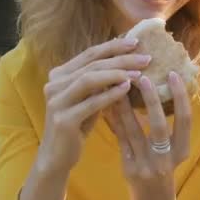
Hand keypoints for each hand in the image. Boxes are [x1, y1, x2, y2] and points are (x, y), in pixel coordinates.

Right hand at [38, 37, 149, 175]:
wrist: (58, 156)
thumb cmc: (78, 124)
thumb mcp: (89, 98)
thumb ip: (100, 80)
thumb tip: (128, 60)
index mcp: (60, 74)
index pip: (90, 53)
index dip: (114, 46)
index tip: (137, 42)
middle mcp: (54, 84)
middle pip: (92, 64)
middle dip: (121, 59)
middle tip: (146, 58)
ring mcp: (56, 101)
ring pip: (90, 79)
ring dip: (117, 74)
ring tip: (139, 73)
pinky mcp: (63, 119)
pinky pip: (91, 103)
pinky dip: (110, 94)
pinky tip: (127, 89)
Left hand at [105, 72, 191, 199]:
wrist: (152, 197)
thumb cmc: (165, 163)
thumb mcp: (176, 148)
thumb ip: (172, 124)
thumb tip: (164, 85)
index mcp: (182, 150)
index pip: (185, 119)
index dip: (180, 96)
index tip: (173, 74)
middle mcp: (166, 158)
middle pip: (159, 125)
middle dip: (151, 100)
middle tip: (142, 77)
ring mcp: (146, 164)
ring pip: (133, 131)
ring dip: (125, 107)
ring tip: (118, 85)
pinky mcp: (128, 167)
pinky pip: (120, 138)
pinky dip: (115, 119)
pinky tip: (109, 103)